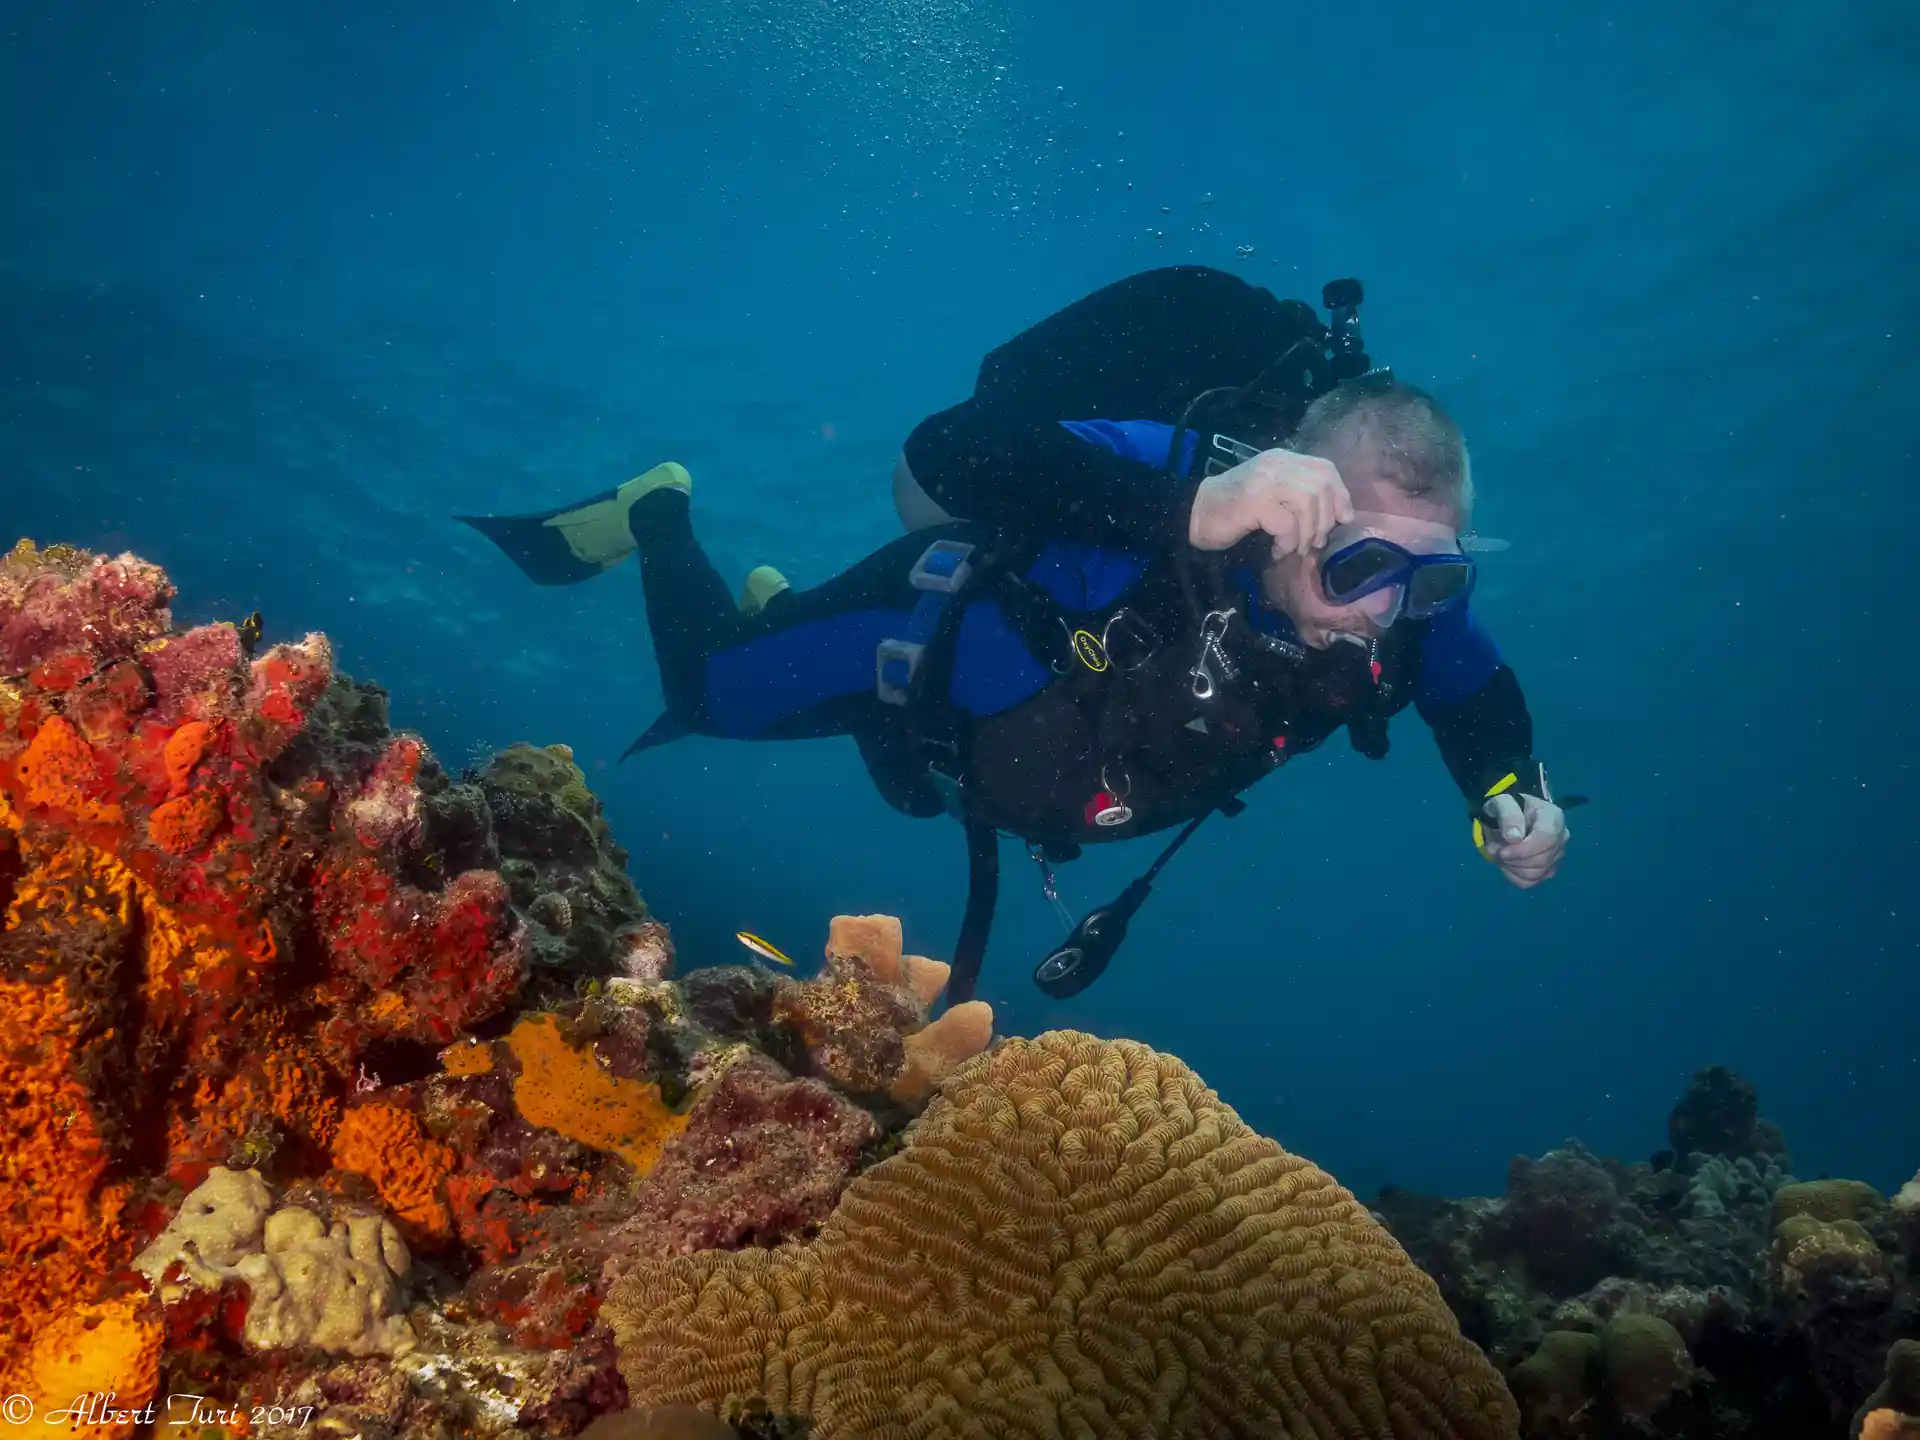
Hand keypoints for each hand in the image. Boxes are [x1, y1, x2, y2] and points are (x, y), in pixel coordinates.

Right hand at [1188, 449, 1353, 558]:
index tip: (1341, 520)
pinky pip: (1286, 525)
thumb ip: (1301, 497)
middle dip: (1324, 521)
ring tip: (1294, 549)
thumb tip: (1340, 516)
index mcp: (1283, 460)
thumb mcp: (1273, 495)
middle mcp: (1276, 465)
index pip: (1325, 469)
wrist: (1194, 514)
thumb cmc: (1236, 510)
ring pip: (1307, 504)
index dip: (1339, 495)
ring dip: (1306, 534)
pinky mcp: (1254, 502)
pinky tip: (1277, 550)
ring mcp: (1264, 481)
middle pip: (1320, 487)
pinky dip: (1287, 543)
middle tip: (1313, 542)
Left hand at [1479, 793, 1567, 887]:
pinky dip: (1513, 875)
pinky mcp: (1548, 869)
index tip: (1502, 851)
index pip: (1546, 839)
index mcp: (1553, 817)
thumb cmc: (1508, 807)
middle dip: (1512, 860)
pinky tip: (1507, 863)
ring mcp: (1556, 855)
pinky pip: (1530, 882)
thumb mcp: (1502, 803)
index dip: (1522, 850)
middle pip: (1541, 861)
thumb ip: (1508, 815)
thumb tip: (1514, 838)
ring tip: (1499, 853)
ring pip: (1535, 874)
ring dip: (1510, 867)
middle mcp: (1561, 838)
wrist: (1509, 816)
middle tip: (1495, 849)